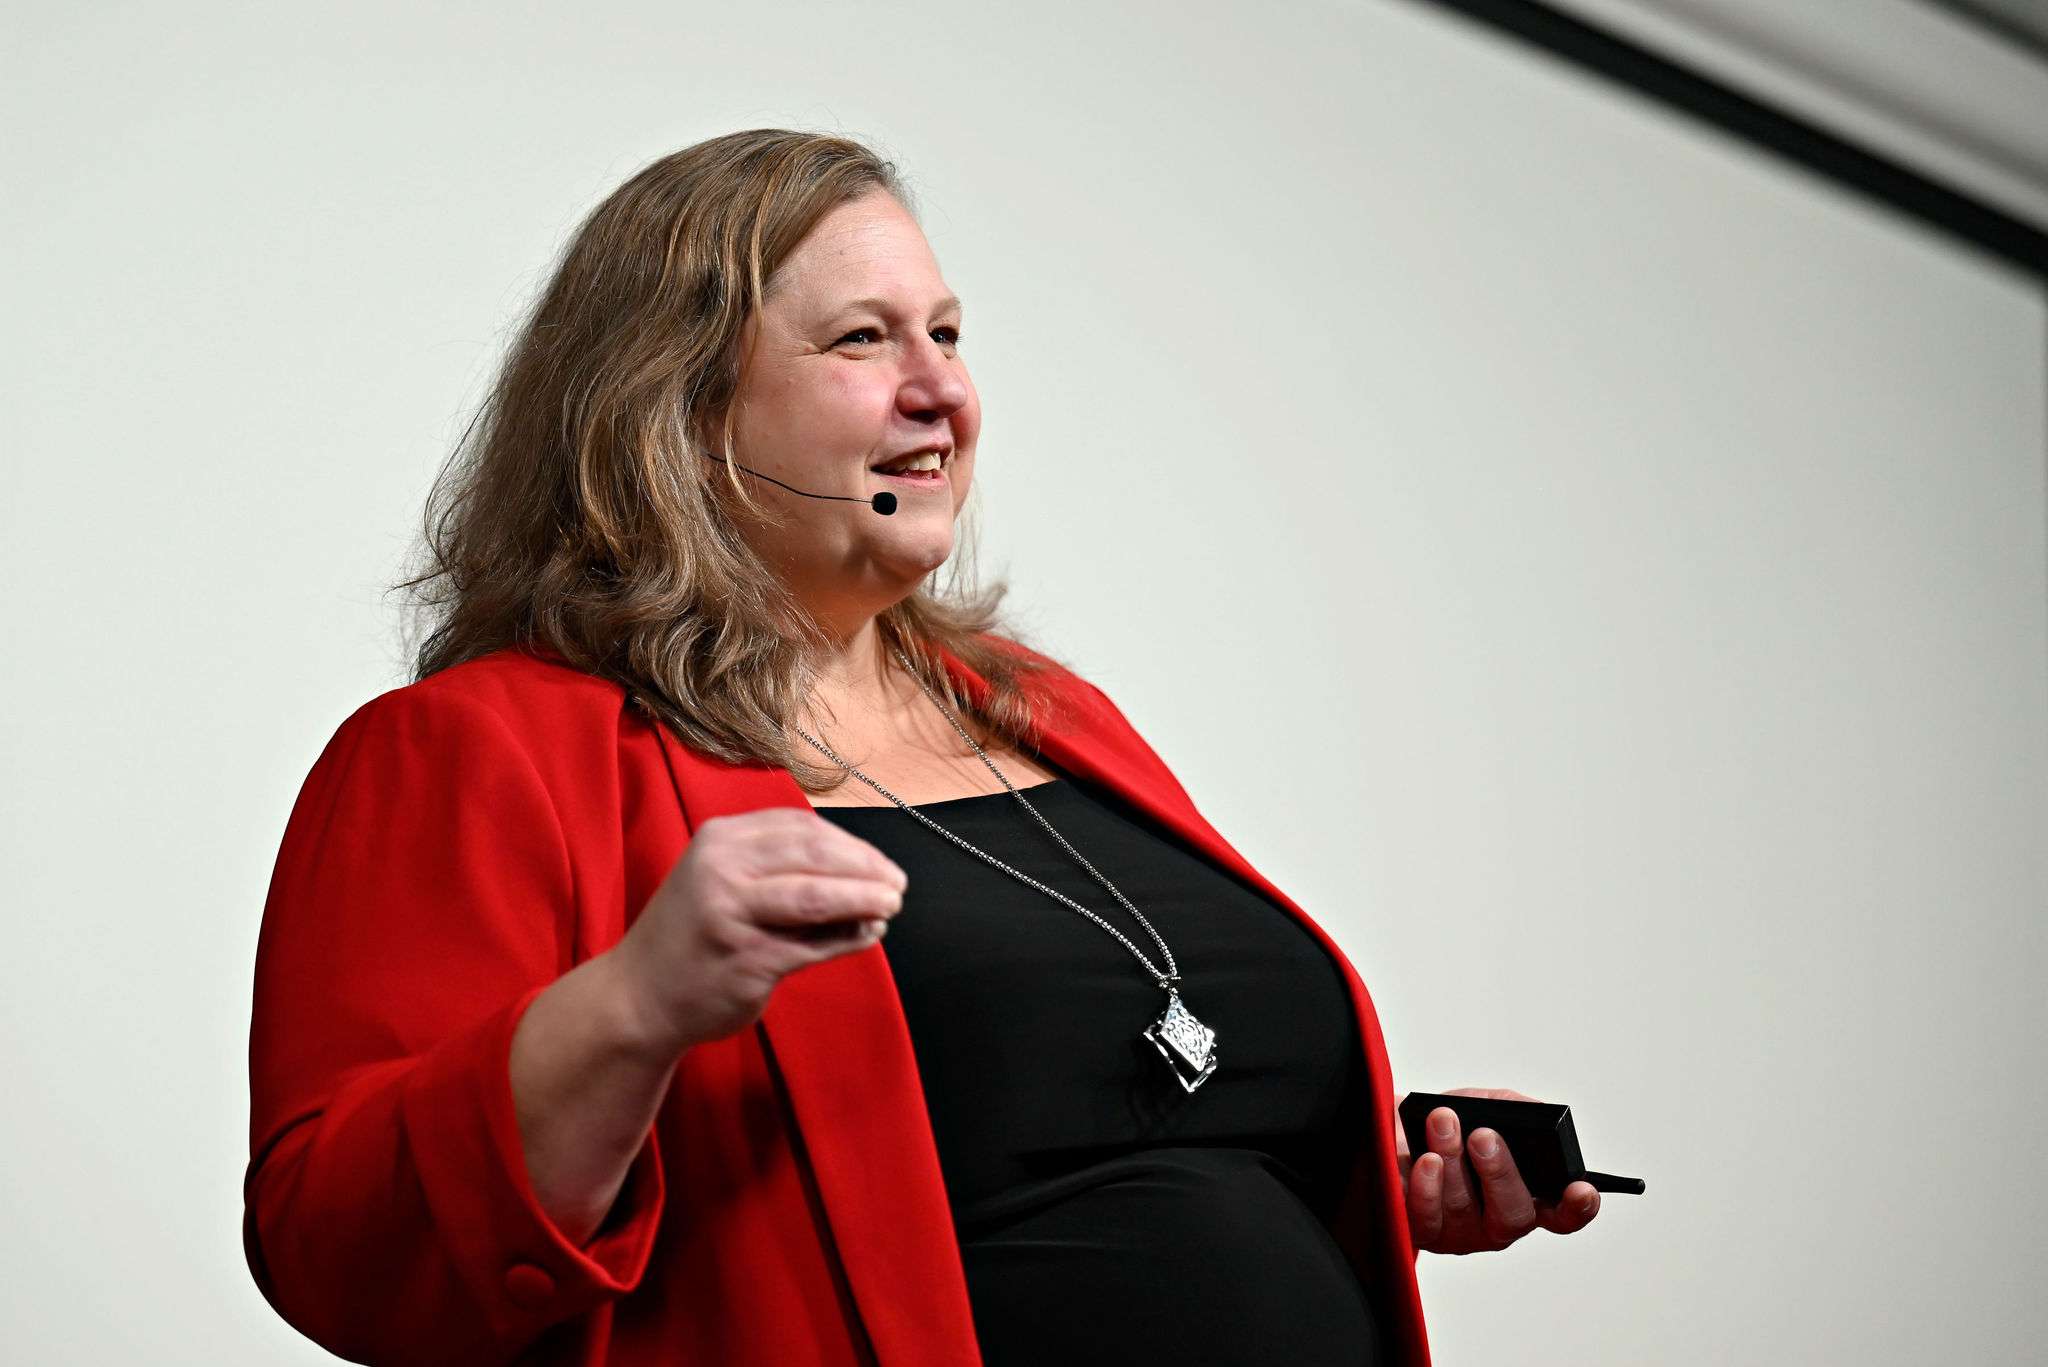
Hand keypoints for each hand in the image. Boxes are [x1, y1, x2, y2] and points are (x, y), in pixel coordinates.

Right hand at [610, 807, 908, 1053]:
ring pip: (817, 897)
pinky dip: (846, 938)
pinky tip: (866, 935)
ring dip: (864, 900)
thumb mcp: (722, 880)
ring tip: (891, 905)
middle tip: (898, 884)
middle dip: (866, 869)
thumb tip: (859, 869)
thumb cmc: (692, 935)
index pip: (801, 829)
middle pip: (814, 857)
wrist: (638, 997)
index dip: (850, 844)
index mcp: (719, 840)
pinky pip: (812, 945)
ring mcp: (732, 914)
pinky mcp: (746, 959)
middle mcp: (722, 869)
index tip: (880, 861)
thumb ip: (778, 868)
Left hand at [1394, 1087, 1600, 1254]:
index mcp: (1525, 1195)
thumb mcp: (1482, 1106)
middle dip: (1499, 1172)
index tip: (1582, 1189)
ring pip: (1464, 1209)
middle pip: (1513, 1215)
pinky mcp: (1420, 1234)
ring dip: (1453, 1160)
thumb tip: (1529, 1114)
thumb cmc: (1444, 1124)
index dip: (1578, 1207)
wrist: (1388, 1132)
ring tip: (1442, 1122)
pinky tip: (1424, 1160)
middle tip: (1484, 1136)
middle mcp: (1496, 1223)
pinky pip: (1425, 1219)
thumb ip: (1512, 1107)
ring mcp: (1458, 1234)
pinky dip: (1425, 1186)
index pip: (1563, 1214)